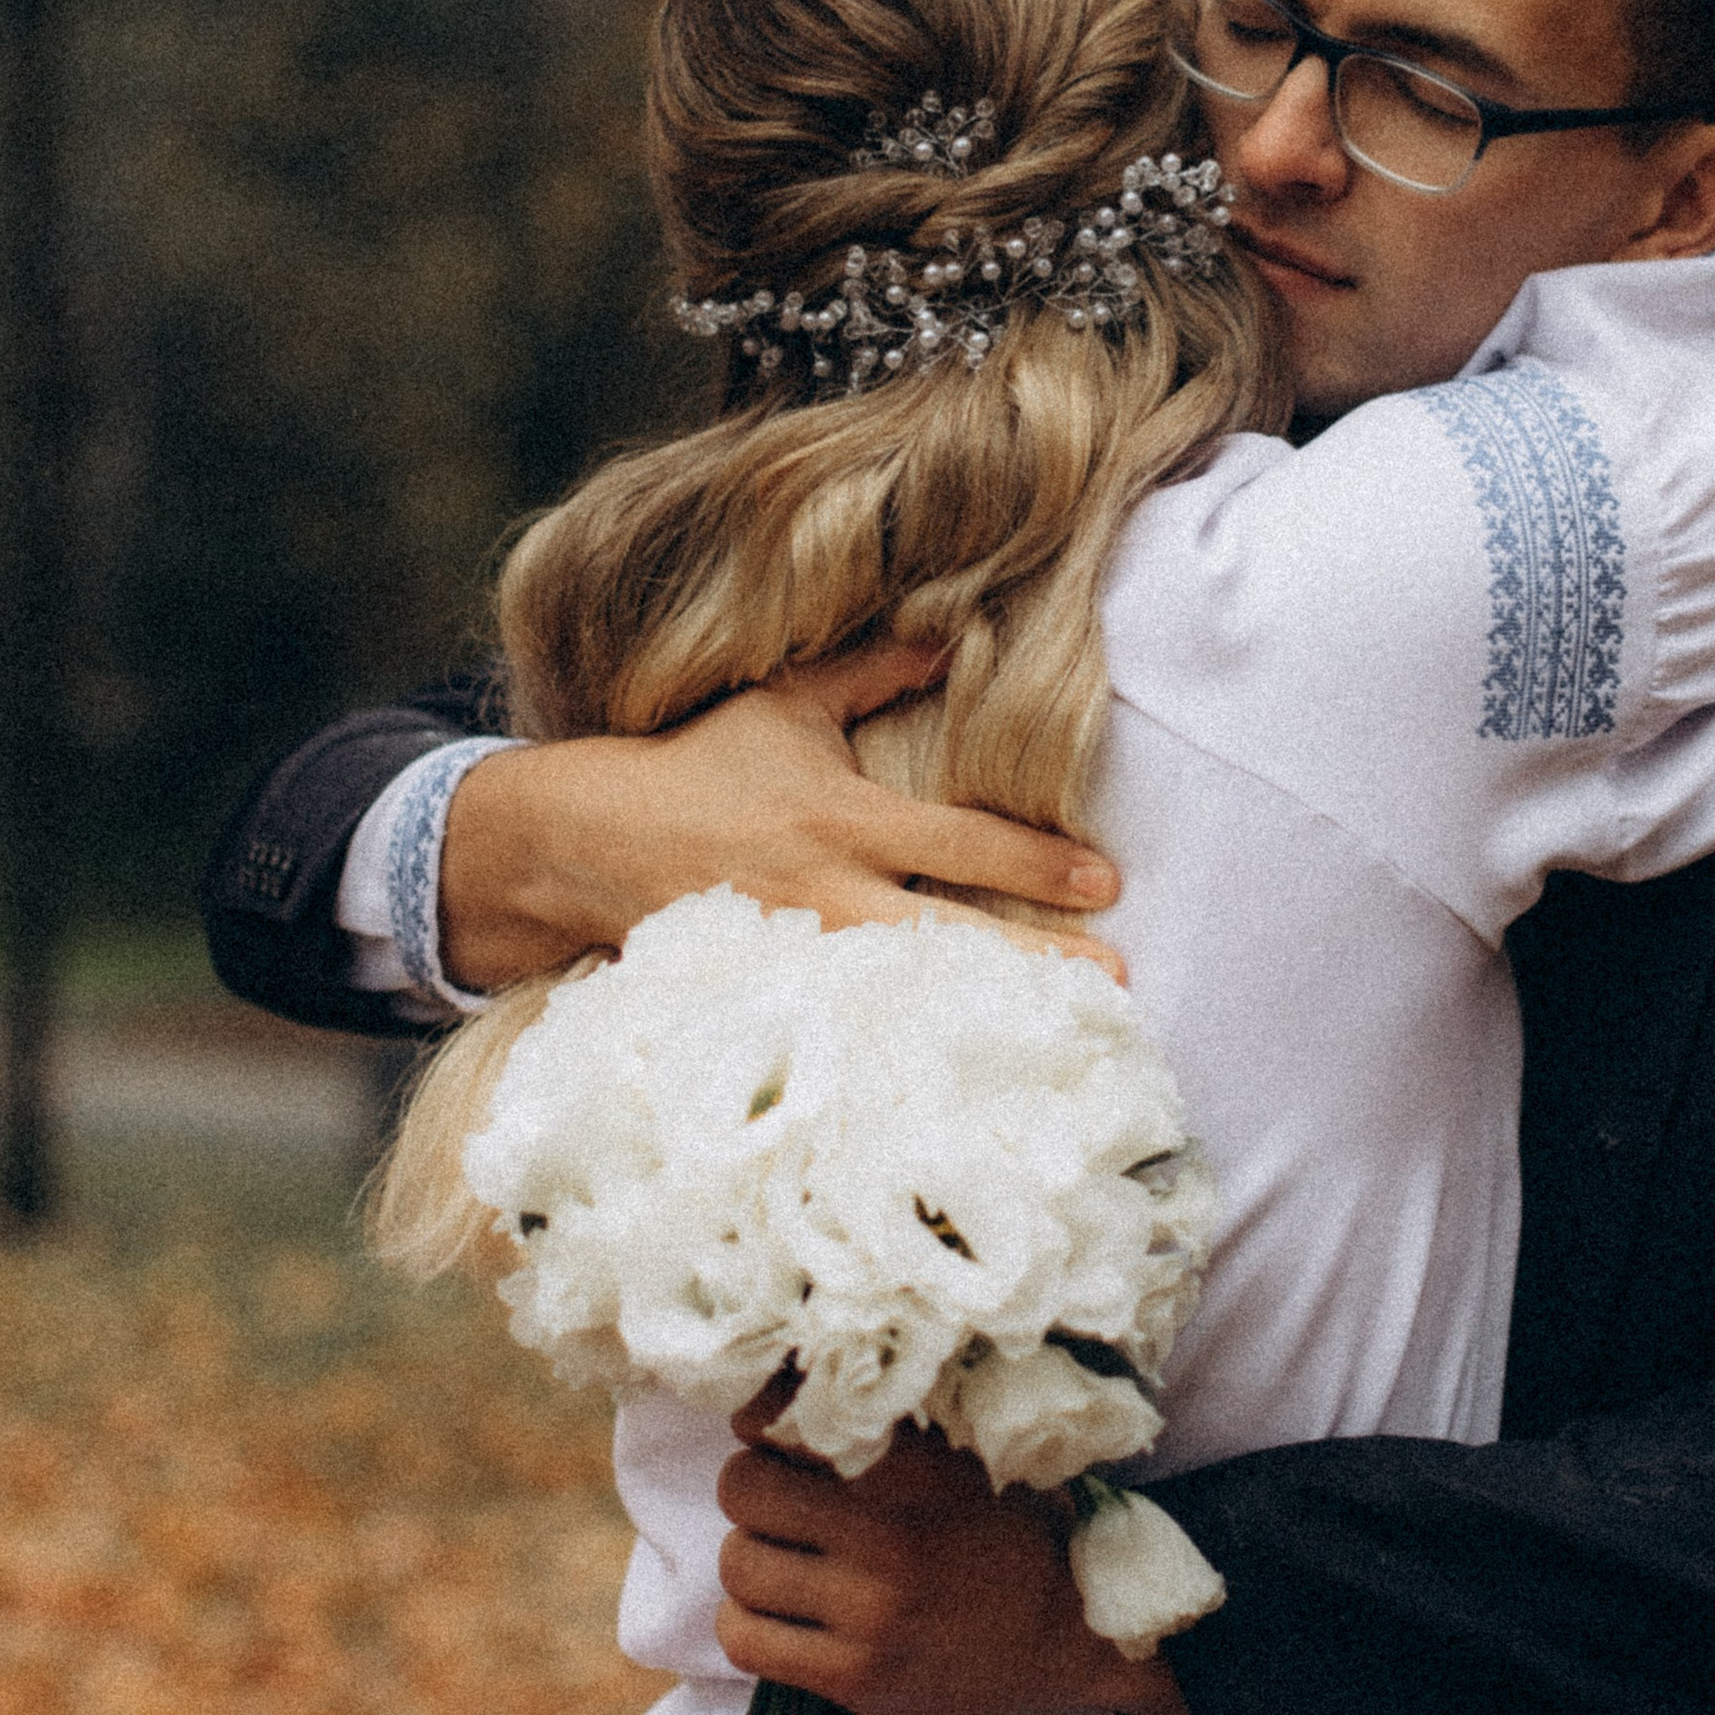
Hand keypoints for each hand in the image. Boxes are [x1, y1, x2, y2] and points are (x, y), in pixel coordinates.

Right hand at [436, 641, 1121, 989]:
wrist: (594, 840)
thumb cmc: (703, 761)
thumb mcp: (786, 702)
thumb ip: (873, 670)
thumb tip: (953, 633)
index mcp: (842, 818)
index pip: (959, 843)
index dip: (1036, 863)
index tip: (1108, 880)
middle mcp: (828, 893)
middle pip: (951, 938)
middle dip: (1037, 960)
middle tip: (1120, 985)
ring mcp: (800, 955)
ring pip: (909, 996)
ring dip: (984, 1018)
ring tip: (1062, 1042)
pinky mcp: (772, 996)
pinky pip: (853, 1031)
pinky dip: (907, 1053)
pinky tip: (962, 1082)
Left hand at [714, 1403, 1190, 1714]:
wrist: (1072, 1631)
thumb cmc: (1009, 1528)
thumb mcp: (962, 1451)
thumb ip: (885, 1424)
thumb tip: (785, 1383)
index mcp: (912, 1464)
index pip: (780, 1416)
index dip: (761, 1420)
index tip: (773, 1433)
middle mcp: (886, 1535)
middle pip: (743, 1488)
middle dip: (752, 1487)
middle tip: (780, 1500)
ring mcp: (870, 1613)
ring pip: (737, 1566)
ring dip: (752, 1558)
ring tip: (788, 1560)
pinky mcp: (857, 1679)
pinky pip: (743, 1641)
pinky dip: (748, 1623)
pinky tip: (784, 1613)